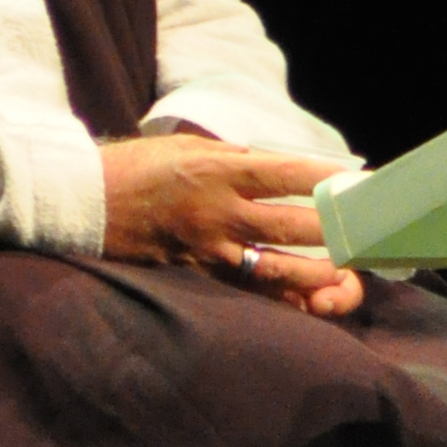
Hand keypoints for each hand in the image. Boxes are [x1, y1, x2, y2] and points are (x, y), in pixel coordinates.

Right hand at [98, 135, 364, 316]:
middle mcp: (217, 210)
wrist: (83, 202)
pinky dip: (275, 294)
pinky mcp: (194, 273)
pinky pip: (244, 289)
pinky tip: (301, 299)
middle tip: (363, 231)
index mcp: (217, 169)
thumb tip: (276, 169)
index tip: (354, 178)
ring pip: (273, 266)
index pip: (283, 173)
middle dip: (332, 230)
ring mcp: (207, 247)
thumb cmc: (136, 167)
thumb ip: (234, 160)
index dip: (323, 176)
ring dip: (313, 272)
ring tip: (342, 275)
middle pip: (289, 225)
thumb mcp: (188, 148)